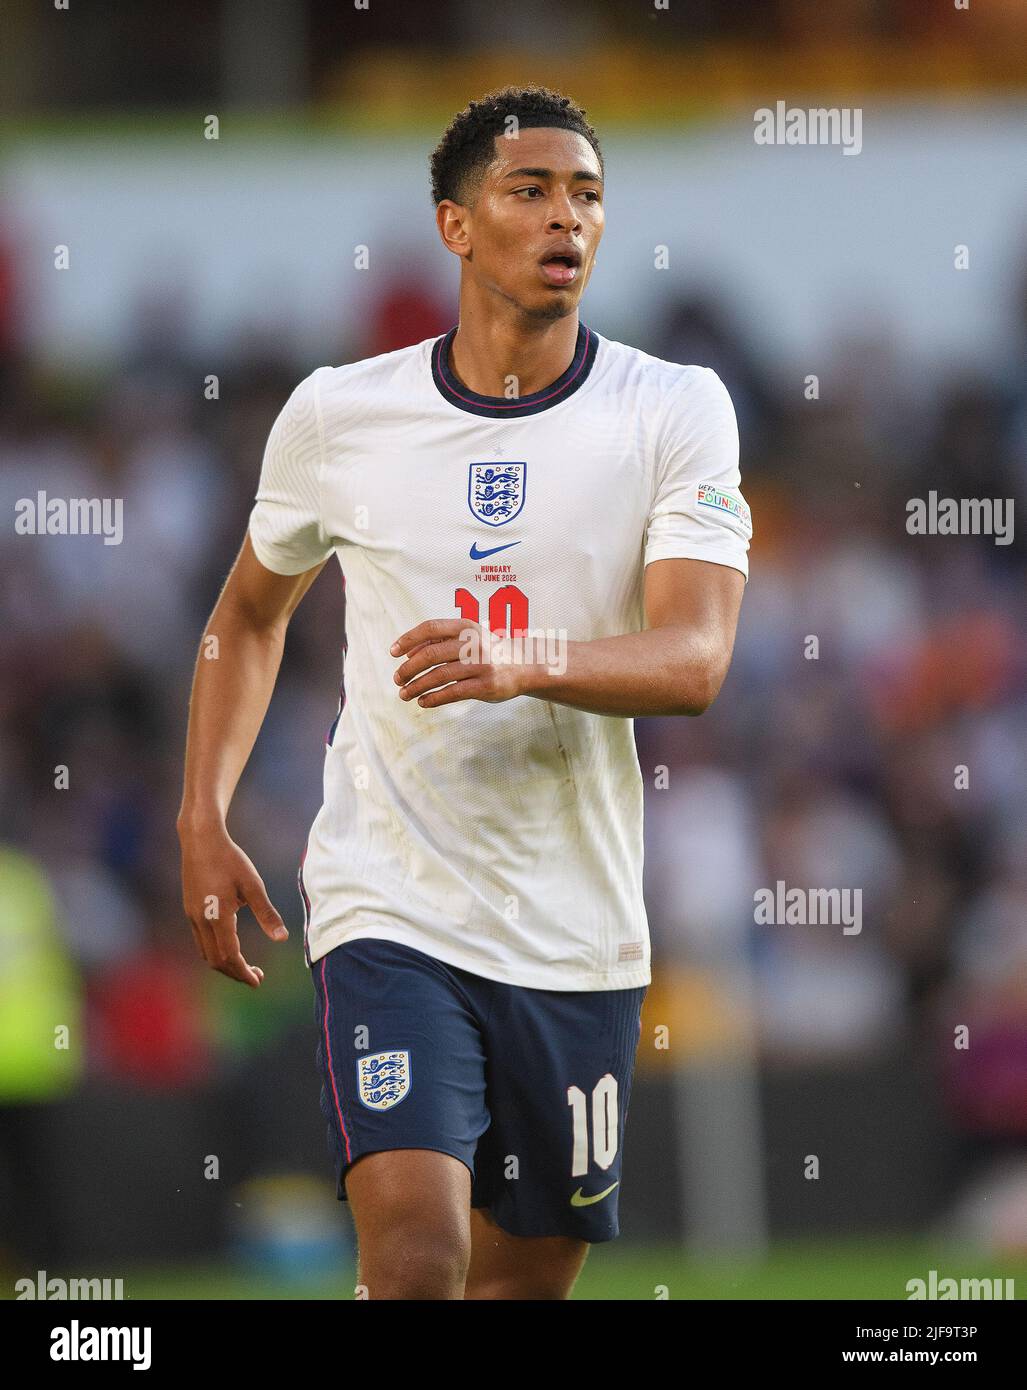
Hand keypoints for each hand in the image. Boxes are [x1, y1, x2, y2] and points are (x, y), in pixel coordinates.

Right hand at [178, 824, 287, 986]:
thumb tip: (282, 939)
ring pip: (205, 952)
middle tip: (256, 976)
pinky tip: (229, 944)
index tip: (258, 981)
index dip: (244, 972)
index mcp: (218, 917)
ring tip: (245, 964)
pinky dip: (215, 951)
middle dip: (235, 972)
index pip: (230, 956)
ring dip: (225, 963)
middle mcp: (200, 921)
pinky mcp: (189, 909)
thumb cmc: (230, 859)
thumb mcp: (253, 885)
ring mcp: (192, 916)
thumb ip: (267, 914)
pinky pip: (200, 940)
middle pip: (215, 961)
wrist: (201, 840)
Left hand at [390, 619, 527, 708]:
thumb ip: (439, 641)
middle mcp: (473, 643)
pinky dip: (434, 698)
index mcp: (466, 627)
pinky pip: (453, 692)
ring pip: (439, 676)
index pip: (430, 628)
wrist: (524, 666)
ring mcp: (481, 665)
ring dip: (417, 686)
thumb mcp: (467, 638)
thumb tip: (406, 654)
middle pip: (431, 654)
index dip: (408, 639)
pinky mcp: (485, 685)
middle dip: (409, 668)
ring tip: (404, 694)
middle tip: (397, 679)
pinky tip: (423, 702)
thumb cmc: (486, 652)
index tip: (392, 653)